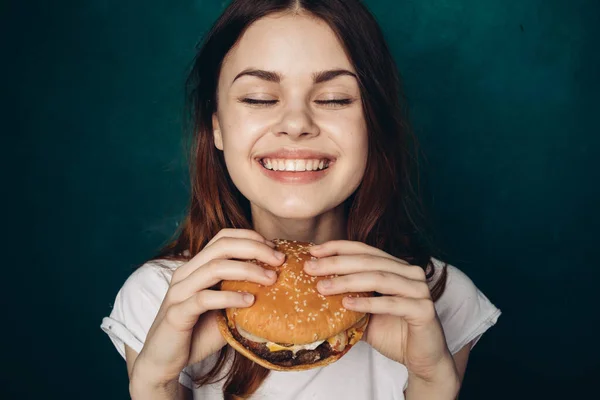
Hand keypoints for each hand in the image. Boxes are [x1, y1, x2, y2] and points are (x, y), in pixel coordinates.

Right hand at [132, 229, 283, 385]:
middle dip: (255, 249)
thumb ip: (243, 294)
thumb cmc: (197, 333)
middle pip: (222, 246)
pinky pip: (205, 299)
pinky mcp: (176, 314)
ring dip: (248, 270)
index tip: (275, 248)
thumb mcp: (226, 309)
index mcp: (196, 267)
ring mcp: (179, 292)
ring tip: (271, 279)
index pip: (223, 237)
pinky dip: (230, 297)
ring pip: (214, 268)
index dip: (250, 237)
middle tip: (280, 260)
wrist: (164, 361)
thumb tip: (277, 285)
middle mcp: (185, 273)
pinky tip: (250, 302)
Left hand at [304, 240, 457, 383]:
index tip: (312, 251)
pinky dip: (367, 303)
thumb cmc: (392, 332)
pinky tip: (347, 304)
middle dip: (336, 263)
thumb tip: (313, 286)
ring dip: (347, 282)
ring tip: (323, 287)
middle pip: (368, 261)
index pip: (364, 249)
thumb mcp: (364, 311)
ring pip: (379, 278)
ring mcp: (419, 289)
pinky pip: (392, 303)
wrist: (422, 359)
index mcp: (395, 266)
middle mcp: (410, 272)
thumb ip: (347, 297)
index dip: (337, 247)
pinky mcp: (424, 309)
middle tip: (310, 268)